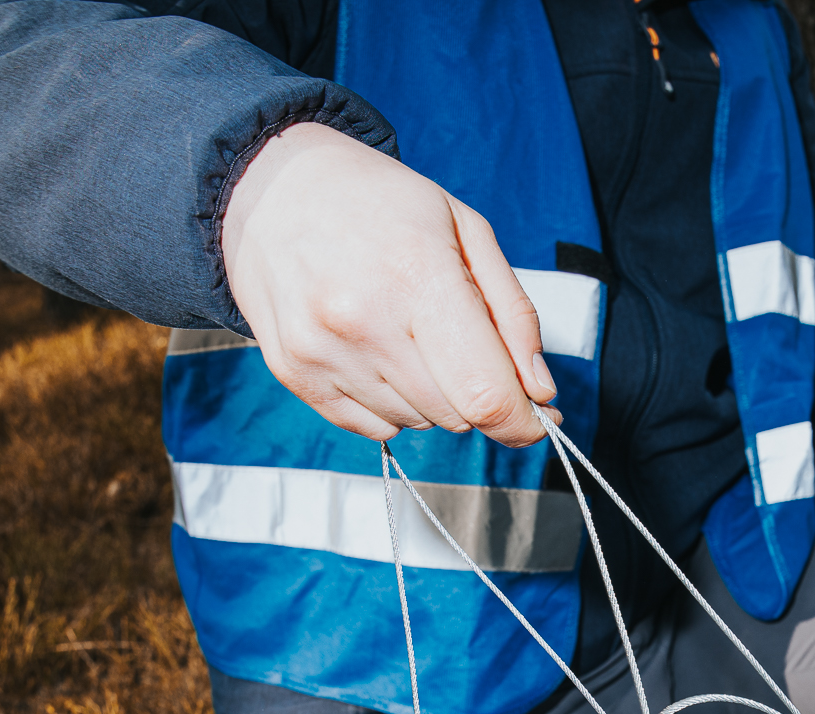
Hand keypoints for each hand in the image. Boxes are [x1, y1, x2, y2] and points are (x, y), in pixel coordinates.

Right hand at [221, 121, 557, 445]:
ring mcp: (322, 351)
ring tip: (407, 332)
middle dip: (474, 392)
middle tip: (459, 341)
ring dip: (430, 395)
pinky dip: (389, 402)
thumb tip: (541, 394)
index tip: (537, 420)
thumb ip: (515, 317)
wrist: (273, 185)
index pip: (484, 394)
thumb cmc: (382, 203)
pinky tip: (376, 349)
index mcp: (418, 277)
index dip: (521, 421)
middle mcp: (363, 321)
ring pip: (416, 422)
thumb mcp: (467, 231)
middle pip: (454, 415)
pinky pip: (371, 426)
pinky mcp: (294, 373)